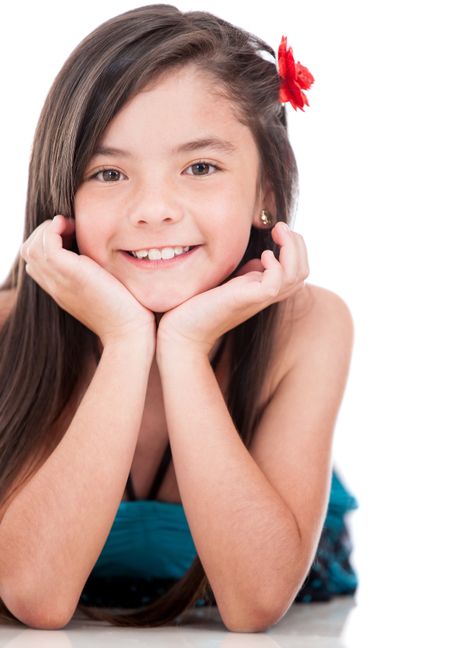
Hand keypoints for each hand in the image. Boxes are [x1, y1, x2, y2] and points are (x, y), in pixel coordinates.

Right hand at [20, 215, 155, 347]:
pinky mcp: (71, 274)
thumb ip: (96, 274)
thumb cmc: (128, 312)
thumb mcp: (106, 289)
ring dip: (49, 228)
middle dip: (45, 231)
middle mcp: (55, 285)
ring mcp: (60, 280)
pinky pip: (47, 244)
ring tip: (72, 226)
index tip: (72, 234)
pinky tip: (74, 227)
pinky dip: (55, 228)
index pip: (36, 261)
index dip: (48, 241)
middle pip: (29, 251)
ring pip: (32, 246)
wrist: (130, 332)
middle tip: (71, 228)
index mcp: (61, 289)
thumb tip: (102, 256)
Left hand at [156, 221, 308, 356]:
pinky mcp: (245, 300)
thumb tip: (261, 258)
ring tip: (276, 231)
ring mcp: (257, 298)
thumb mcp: (229, 282)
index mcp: (263, 290)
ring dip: (292, 248)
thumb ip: (247, 271)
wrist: (183, 332)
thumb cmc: (200, 306)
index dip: (295, 247)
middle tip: (279, 226)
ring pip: (296, 275)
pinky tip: (262, 256)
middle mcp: (265, 295)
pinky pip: (275, 283)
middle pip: (302, 271)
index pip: (298, 269)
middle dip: (297, 243)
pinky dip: (275, 265)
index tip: (277, 229)